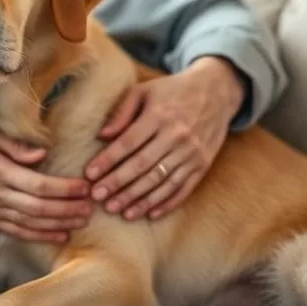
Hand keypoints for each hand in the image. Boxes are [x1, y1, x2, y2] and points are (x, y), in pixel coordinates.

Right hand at [0, 126, 93, 242]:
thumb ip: (15, 147)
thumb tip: (43, 155)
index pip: (39, 184)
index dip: (64, 188)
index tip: (84, 186)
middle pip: (39, 208)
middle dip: (68, 209)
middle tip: (91, 207)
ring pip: (30, 223)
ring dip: (58, 224)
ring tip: (81, 222)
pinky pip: (15, 232)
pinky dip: (39, 235)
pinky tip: (58, 235)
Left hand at [84, 56, 245, 220]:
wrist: (216, 91)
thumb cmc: (173, 91)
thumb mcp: (145, 91)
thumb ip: (122, 111)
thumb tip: (102, 135)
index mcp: (159, 115)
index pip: (128, 143)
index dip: (108, 160)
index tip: (90, 174)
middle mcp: (176, 135)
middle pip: (142, 165)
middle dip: (118, 184)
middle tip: (98, 198)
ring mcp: (192, 152)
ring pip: (162, 181)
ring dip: (139, 199)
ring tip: (119, 211)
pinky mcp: (203, 164)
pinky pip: (184, 188)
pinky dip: (167, 203)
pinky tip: (150, 214)